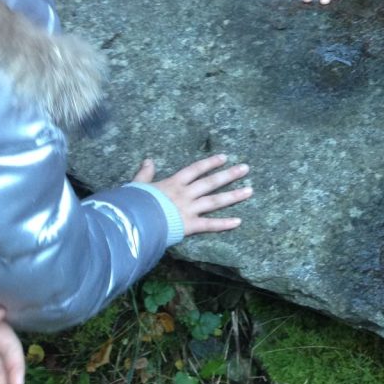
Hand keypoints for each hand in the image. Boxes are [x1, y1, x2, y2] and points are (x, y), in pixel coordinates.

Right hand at [133, 155, 251, 235]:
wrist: (134, 221)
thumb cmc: (134, 203)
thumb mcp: (138, 185)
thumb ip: (144, 174)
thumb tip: (148, 160)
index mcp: (174, 183)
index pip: (196, 169)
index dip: (210, 162)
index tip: (224, 157)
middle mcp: (186, 194)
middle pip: (211, 182)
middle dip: (229, 174)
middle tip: (246, 168)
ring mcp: (189, 209)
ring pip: (215, 201)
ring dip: (233, 195)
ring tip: (250, 190)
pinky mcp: (189, 225)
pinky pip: (210, 225)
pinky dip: (224, 224)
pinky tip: (238, 221)